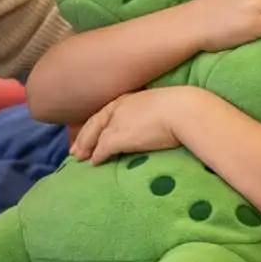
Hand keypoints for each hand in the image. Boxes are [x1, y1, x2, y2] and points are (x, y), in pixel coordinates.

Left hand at [70, 88, 190, 164]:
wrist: (185, 110)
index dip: (95, 125)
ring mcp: (119, 121)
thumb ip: (151, 114)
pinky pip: (104, 148)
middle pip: (95, 123)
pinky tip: (94, 163)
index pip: (106, 112)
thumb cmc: (183, 109)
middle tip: (74, 150)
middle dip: (84, 137)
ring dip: (87, 148)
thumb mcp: (161, 107)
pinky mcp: (121, 136)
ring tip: (80, 158)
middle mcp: (120, 108)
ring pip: (96, 136)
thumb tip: (153, 124)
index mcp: (129, 98)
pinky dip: (98, 155)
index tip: (86, 134)